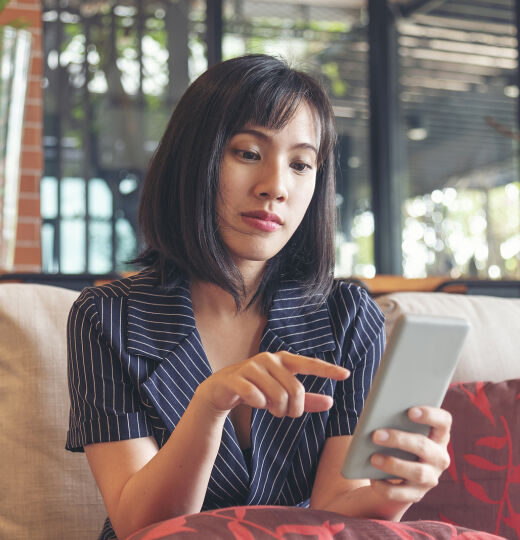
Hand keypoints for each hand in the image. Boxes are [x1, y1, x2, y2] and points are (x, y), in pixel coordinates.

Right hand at [196, 351, 349, 417]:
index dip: (327, 370)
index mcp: (282, 360)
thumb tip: (330, 402)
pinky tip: (255, 403)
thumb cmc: (256, 389)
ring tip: (271, 409)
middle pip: (295, 390)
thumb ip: (306, 398)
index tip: (346, 374)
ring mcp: (251, 367)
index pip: (309, 364)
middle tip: (285, 413)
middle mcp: (268, 359)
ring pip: (277, 395)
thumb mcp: (281, 394)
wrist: (221, 390)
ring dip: (277, 410)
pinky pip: (256, 396)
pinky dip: (259, 404)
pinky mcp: (236, 378)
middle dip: (293, 409)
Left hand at [368, 406, 451, 504]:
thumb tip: (376, 416)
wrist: (393, 475)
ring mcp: (430, 478)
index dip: (430, 415)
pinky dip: (386, 486)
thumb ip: (394, 420)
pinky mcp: (416, 495)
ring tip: (373, 458)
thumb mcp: (397, 429)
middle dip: (399, 440)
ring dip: (393, 464)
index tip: (410, 411)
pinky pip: (402, 493)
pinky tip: (373, 479)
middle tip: (376, 435)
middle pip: (425, 446)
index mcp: (438, 435)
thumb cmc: (394, 442)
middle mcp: (439, 457)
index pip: (444, 421)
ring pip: (418, 472)